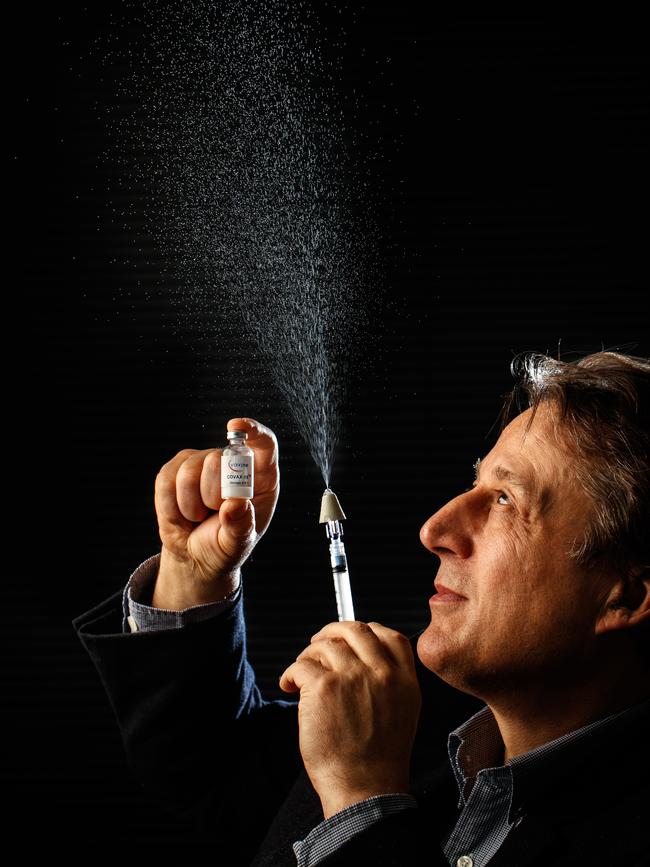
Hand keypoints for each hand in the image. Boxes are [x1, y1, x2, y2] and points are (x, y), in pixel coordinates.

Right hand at [152, 417, 278, 608]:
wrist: (195, 555)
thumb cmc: (224, 546)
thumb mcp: (237, 544)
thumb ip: (241, 527)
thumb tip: (237, 504)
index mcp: (260, 478)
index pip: (264, 444)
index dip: (253, 430)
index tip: (235, 428)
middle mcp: (232, 463)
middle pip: (218, 458)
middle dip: (212, 494)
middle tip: (214, 513)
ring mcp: (202, 462)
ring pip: (189, 471)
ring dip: (191, 506)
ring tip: (199, 517)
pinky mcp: (175, 469)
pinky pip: (166, 481)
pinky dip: (171, 507)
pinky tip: (182, 514)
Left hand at [279, 621, 421, 818]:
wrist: (365, 789)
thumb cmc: (379, 760)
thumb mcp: (403, 713)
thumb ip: (391, 682)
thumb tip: (364, 661)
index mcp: (404, 679)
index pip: (389, 635)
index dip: (367, 630)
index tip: (351, 637)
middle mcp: (381, 672)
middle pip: (354, 630)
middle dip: (332, 632)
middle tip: (317, 644)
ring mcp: (352, 676)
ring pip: (324, 645)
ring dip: (308, 655)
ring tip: (301, 672)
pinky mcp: (323, 687)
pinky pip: (301, 665)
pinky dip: (290, 673)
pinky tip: (289, 686)